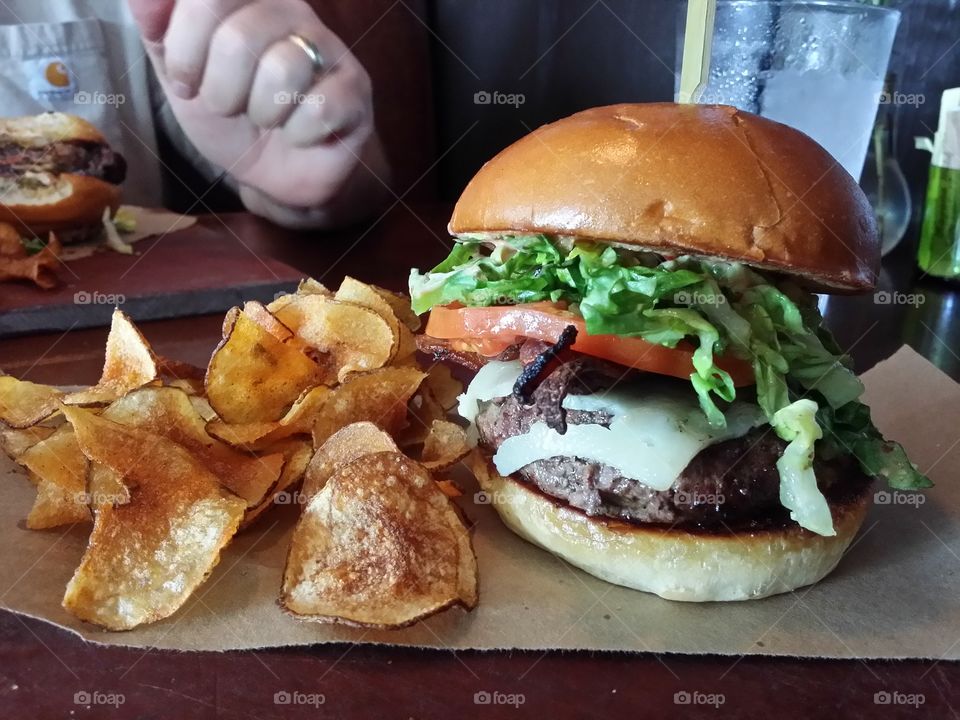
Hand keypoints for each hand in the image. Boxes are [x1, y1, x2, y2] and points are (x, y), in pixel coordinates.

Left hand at [127, 0, 388, 226]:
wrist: (275, 171)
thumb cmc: (231, 113)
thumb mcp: (180, 73)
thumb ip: (158, 31)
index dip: (185, 50)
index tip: (188, 81)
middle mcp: (291, 9)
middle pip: (239, 38)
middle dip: (221, 91)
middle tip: (228, 107)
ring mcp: (330, 47)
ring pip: (282, 70)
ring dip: (261, 113)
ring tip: (266, 121)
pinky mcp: (356, 90)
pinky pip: (319, 107)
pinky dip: (297, 134)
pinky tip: (299, 134)